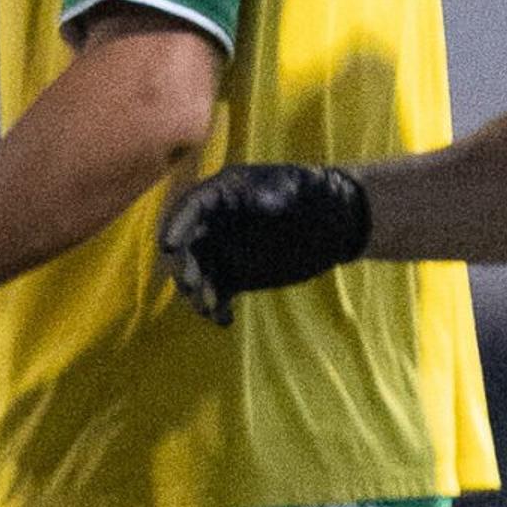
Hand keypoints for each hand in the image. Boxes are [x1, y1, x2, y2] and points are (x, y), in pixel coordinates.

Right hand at [159, 162, 369, 325]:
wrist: (338, 221)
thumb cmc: (317, 193)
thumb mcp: (298, 187)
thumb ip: (276, 193)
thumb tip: (259, 203)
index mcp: (223, 194)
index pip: (191, 207)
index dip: (175, 225)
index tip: (168, 245)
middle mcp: (215, 223)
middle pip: (186, 245)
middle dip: (184, 266)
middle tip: (193, 285)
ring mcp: (222, 250)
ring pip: (197, 273)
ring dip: (197, 292)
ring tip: (210, 307)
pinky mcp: (233, 275)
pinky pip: (215, 292)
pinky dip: (215, 307)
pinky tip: (225, 319)